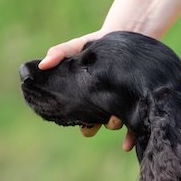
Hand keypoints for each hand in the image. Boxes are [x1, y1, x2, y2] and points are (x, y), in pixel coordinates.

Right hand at [39, 30, 134, 150]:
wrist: (130, 35)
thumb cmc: (100, 43)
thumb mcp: (79, 46)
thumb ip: (60, 53)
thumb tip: (43, 64)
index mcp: (86, 94)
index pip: (77, 114)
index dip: (75, 118)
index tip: (75, 118)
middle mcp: (102, 103)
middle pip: (94, 124)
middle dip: (91, 126)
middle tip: (92, 123)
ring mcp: (120, 104)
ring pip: (114, 123)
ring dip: (112, 124)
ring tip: (114, 119)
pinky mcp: (137, 102)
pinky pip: (135, 125)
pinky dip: (130, 136)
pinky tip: (125, 145)